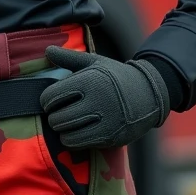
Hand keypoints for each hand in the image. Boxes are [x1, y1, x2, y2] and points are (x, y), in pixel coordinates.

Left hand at [39, 46, 169, 147]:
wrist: (149, 95)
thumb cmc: (116, 77)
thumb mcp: (95, 62)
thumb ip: (69, 58)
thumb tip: (47, 50)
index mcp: (89, 81)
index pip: (51, 96)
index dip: (46, 100)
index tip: (51, 100)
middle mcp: (96, 102)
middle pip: (57, 118)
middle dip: (53, 117)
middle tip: (58, 113)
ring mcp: (104, 122)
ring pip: (66, 134)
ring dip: (62, 130)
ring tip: (67, 122)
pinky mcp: (109, 138)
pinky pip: (78, 144)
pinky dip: (72, 140)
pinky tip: (76, 131)